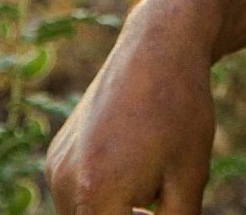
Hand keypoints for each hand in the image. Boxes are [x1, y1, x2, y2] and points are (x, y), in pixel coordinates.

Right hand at [47, 0, 215, 214]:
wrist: (157, 46)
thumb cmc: (181, 112)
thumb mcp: (189, 181)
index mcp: (99, 195)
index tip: (157, 208)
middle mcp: (66, 184)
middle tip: (155, 202)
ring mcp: (57, 168)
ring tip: (151, 192)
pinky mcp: (58, 155)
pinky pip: (75, 196)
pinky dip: (101, 198)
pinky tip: (135, 169)